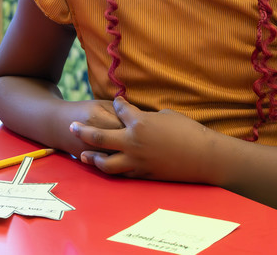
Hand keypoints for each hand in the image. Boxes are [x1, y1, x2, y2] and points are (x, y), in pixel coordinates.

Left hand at [70, 97, 214, 183]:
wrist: (204, 157)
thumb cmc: (189, 132)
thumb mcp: (166, 116)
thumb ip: (148, 117)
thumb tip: (140, 118)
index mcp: (139, 122)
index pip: (119, 109)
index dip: (118, 103)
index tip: (116, 101)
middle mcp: (132, 141)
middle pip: (99, 136)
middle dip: (83, 130)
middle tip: (72, 126)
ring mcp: (136, 160)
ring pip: (105, 162)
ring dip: (91, 157)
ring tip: (82, 154)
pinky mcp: (143, 174)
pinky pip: (122, 173)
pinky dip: (112, 170)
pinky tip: (106, 168)